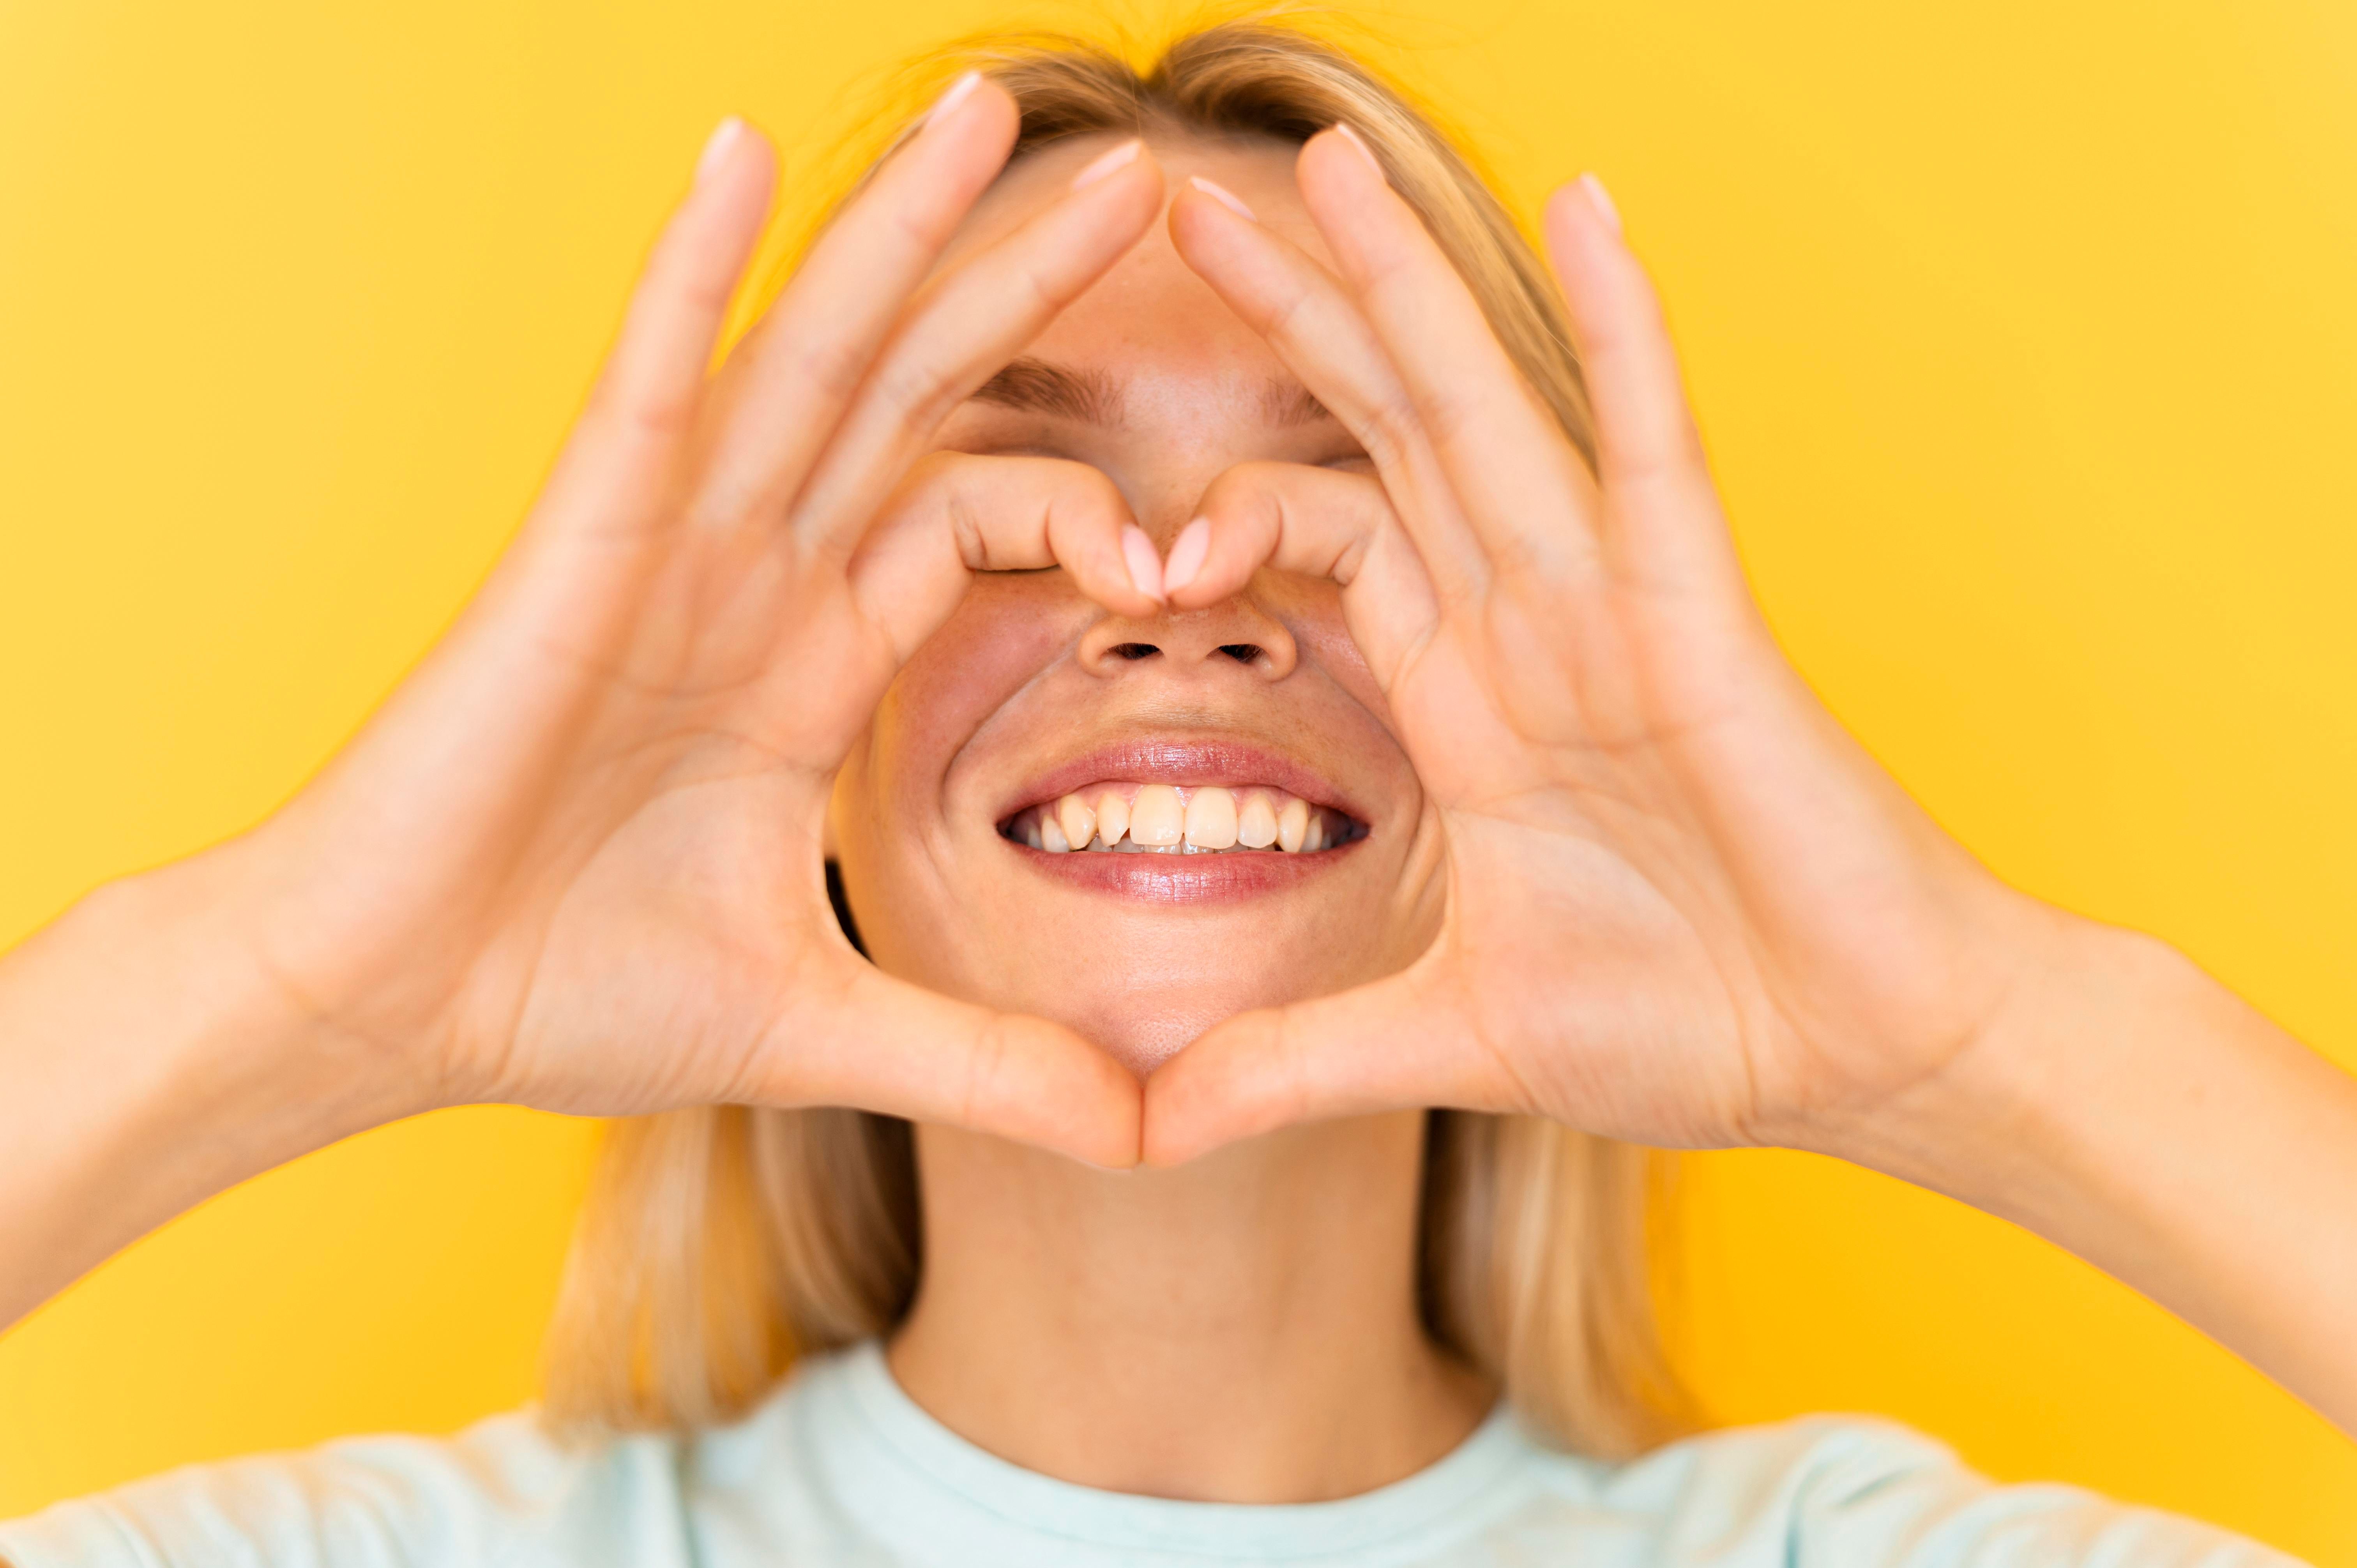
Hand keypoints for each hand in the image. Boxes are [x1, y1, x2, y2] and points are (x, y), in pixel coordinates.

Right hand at [190, 87, 1165, 1165]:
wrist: (388, 1007)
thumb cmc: (562, 991)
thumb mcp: (823, 1027)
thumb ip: (982, 1061)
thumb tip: (1137, 1139)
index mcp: (808, 658)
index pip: (977, 525)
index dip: (1094, 509)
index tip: (1196, 552)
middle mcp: (751, 576)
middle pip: (920, 397)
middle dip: (1025, 288)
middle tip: (1149, 184)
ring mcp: (666, 548)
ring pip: (809, 358)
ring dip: (896, 232)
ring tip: (986, 115)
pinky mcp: (576, 551)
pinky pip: (648, 381)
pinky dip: (692, 270)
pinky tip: (743, 158)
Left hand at [1146, 133, 2045, 1162]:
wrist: (1862, 1055)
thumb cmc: (1695, 1024)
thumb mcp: (1448, 1038)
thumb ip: (1292, 1065)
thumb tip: (1144, 1132)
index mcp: (1467, 702)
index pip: (1331, 542)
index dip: (1226, 510)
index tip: (1129, 545)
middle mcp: (1527, 628)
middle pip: (1383, 434)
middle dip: (1291, 321)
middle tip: (1181, 206)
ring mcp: (1612, 610)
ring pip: (1487, 411)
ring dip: (1407, 285)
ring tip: (1322, 164)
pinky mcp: (1704, 621)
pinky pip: (1654, 448)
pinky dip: (1626, 331)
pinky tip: (1590, 210)